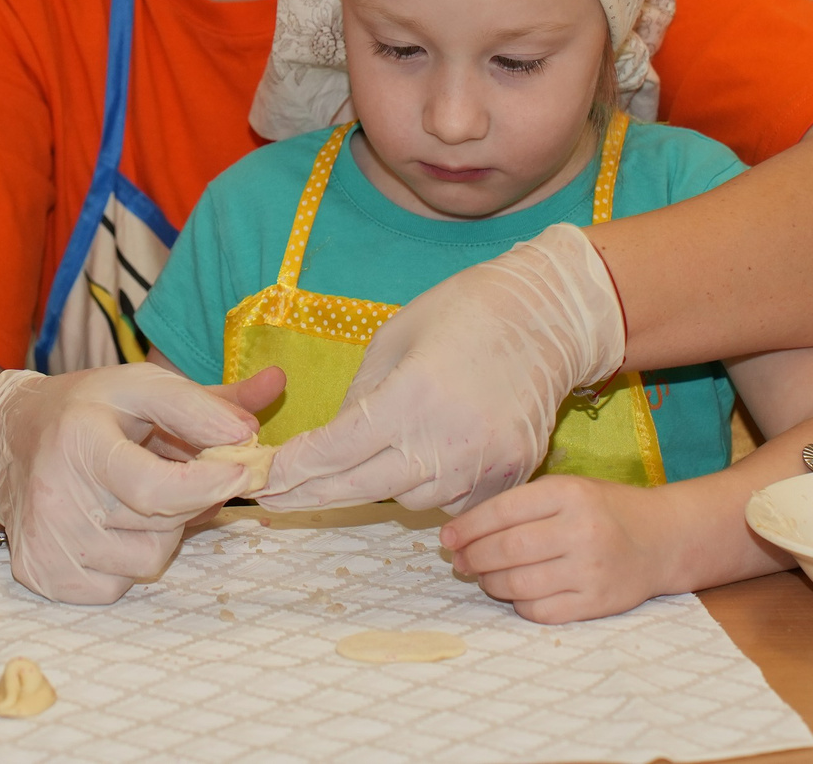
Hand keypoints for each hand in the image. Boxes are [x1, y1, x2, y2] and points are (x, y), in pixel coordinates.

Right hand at [0, 364, 282, 604]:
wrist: (6, 442)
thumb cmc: (85, 411)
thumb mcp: (141, 387)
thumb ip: (206, 399)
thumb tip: (275, 388)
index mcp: (80, 440)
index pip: (157, 488)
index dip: (210, 485)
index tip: (245, 469)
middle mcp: (56, 496)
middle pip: (163, 525)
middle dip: (189, 500)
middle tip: (176, 470)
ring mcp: (47, 541)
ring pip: (147, 562)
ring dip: (160, 534)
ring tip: (133, 497)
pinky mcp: (41, 574)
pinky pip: (119, 587)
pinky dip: (127, 561)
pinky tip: (108, 526)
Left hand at [256, 223, 623, 512]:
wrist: (549, 316)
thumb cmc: (465, 312)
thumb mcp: (395, 337)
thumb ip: (361, 395)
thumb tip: (335, 442)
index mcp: (413, 397)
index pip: (337, 450)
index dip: (295, 469)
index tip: (263, 479)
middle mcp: (448, 441)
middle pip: (363, 487)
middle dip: (313, 495)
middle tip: (274, 501)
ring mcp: (483, 466)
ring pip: (407, 499)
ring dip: (375, 486)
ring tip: (351, 468)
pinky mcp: (509, 477)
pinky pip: (451, 500)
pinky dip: (428, 486)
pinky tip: (417, 461)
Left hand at [440, 474, 676, 622]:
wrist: (662, 539)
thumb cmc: (604, 510)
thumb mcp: (568, 490)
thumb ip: (522, 505)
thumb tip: (465, 532)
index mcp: (569, 494)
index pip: (503, 511)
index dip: (468, 527)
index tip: (448, 537)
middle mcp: (581, 530)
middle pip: (507, 550)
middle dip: (474, 557)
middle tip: (460, 560)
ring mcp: (591, 570)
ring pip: (519, 584)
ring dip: (490, 583)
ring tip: (484, 576)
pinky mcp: (597, 603)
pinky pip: (541, 611)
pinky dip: (519, 604)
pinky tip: (517, 593)